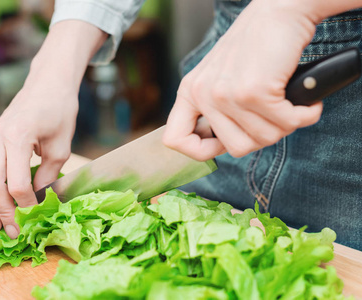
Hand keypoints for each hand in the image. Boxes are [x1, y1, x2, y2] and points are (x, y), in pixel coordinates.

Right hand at [0, 21, 106, 238]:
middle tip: (13, 230)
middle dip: (2, 211)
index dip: (26, 203)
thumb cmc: (59, 111)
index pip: (17, 183)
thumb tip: (38, 200)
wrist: (48, 84)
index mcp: (19, 137)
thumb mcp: (61, 146)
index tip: (36, 211)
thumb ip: (48, 174)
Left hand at [163, 0, 323, 160]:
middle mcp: (202, 94)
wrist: (279, 10)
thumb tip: (218, 148)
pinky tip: (305, 100)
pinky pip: (286, 124)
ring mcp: (226, 94)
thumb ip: (214, 111)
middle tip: (273, 113)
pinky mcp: (253, 92)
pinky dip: (304, 115)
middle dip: (262, 136)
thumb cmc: (255, 46)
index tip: (223, 143)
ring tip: (287, 101)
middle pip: (236, 149)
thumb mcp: (220, 78)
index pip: (175, 139)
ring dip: (285, 124)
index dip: (199, 151)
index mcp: (190, 92)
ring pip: (263, 140)